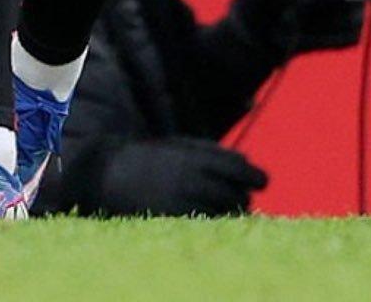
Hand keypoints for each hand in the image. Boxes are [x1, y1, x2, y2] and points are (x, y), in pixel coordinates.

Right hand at [88, 136, 266, 217]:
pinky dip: (211, 221)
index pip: (240, 169)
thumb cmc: (150, 158)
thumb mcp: (179, 145)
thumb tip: (247, 162)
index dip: (256, 177)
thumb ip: (212, 152)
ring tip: (219, 208)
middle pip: (236, 196)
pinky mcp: (175, 219)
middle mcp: (194, 179)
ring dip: (228, 213)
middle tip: (235, 199)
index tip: (261, 182)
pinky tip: (204, 216)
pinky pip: (206, 225)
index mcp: (196, 157)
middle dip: (241, 198)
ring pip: (224, 215)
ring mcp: (184, 201)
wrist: (109, 173)